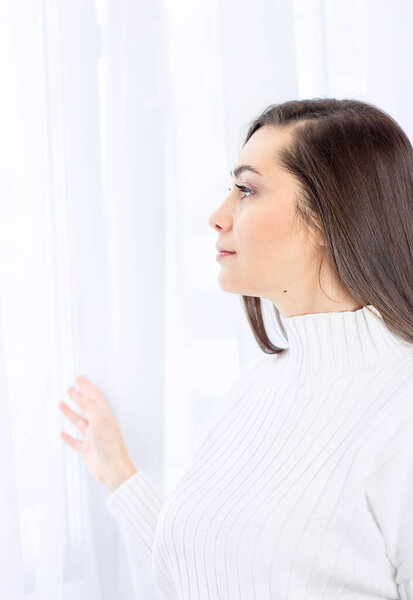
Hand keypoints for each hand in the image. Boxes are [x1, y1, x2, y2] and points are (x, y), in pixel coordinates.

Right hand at [58, 375, 137, 491]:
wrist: (113, 469)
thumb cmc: (109, 444)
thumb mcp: (99, 420)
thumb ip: (88, 405)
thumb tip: (78, 392)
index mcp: (105, 415)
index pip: (94, 397)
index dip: (87, 387)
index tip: (79, 378)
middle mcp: (99, 424)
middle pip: (86, 407)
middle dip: (78, 397)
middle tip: (69, 388)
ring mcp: (93, 437)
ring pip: (79, 422)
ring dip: (70, 413)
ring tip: (61, 404)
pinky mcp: (87, 450)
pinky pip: (75, 441)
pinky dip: (68, 437)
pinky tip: (62, 433)